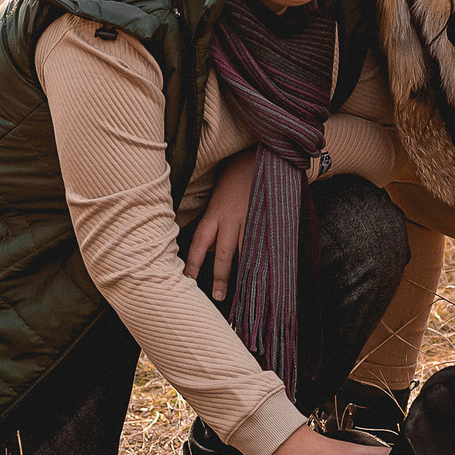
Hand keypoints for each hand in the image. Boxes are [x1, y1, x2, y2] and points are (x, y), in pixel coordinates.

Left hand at [185, 150, 258, 300]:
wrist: (259, 158)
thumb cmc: (234, 179)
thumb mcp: (216, 200)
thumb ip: (213, 225)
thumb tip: (206, 252)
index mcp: (214, 214)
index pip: (198, 243)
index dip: (192, 263)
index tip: (187, 281)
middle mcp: (230, 219)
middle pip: (222, 254)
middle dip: (220, 277)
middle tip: (218, 296)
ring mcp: (251, 220)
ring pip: (245, 252)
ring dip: (243, 273)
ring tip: (246, 291)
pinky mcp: (267, 219)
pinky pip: (263, 243)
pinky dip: (263, 258)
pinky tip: (266, 272)